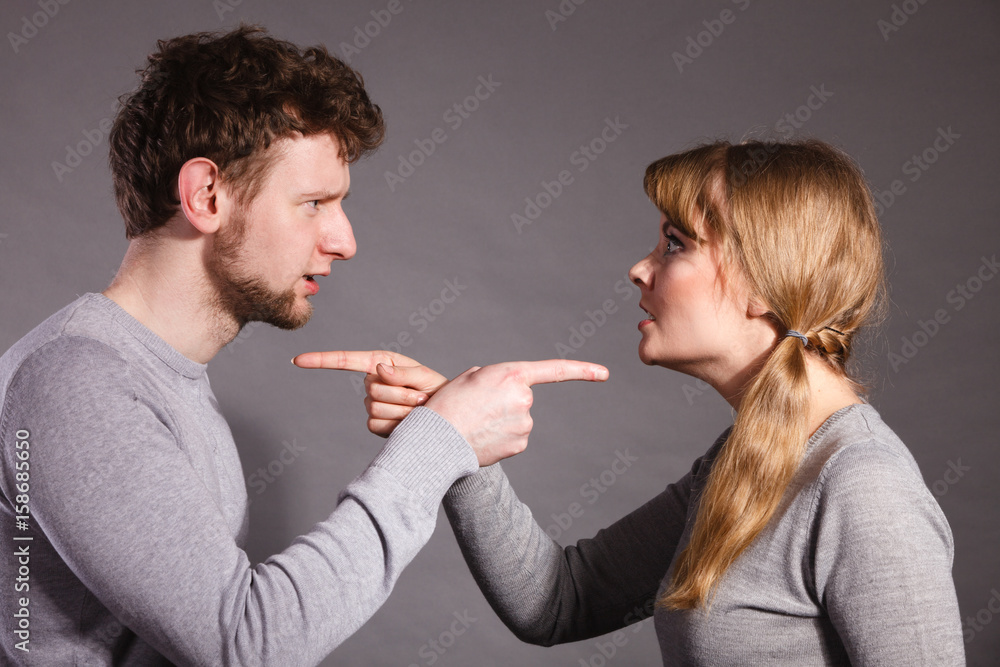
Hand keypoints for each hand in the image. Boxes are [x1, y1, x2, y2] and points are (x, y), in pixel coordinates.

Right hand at [292, 350, 446, 436]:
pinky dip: (396, 424)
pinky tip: (409, 422)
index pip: (346, 361)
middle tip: (420, 398)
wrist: (445, 420)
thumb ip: (403, 373)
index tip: (298, 361)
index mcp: (382, 363)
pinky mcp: (375, 425)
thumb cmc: (437, 392)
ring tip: (418, 409)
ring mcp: (372, 405)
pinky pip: (376, 425)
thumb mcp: (425, 378)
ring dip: (401, 410)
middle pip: (372, 389)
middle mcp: (372, 383)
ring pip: (375, 408)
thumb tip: (378, 370)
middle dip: (400, 394)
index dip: (322, 360)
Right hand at [423, 360, 608, 465]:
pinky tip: (482, 437)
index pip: (555, 370)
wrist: (436, 438)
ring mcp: (525, 424)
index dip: (582, 370)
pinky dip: (500, 437)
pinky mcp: (520, 444)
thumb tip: (509, 394)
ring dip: (501, 421)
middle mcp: (524, 398)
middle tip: (477, 408)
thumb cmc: (447, 404)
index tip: (604, 373)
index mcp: (512, 375)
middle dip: (504, 403)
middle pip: (522, 399)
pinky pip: (514, 437)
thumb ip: (497, 379)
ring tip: (475, 423)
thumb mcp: (470, 378)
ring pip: (518, 420)